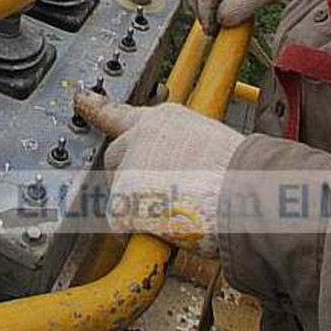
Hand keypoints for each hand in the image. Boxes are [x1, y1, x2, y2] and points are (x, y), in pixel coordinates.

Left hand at [74, 91, 244, 257]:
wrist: (247, 194)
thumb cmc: (240, 176)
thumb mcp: (208, 145)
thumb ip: (179, 149)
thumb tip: (174, 169)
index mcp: (164, 119)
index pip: (121, 113)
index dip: (99, 108)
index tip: (83, 99)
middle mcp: (141, 135)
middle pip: (116, 156)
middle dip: (130, 177)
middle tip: (160, 195)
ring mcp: (129, 165)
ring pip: (119, 191)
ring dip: (138, 205)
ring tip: (177, 213)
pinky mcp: (123, 197)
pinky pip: (122, 222)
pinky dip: (139, 231)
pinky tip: (168, 229)